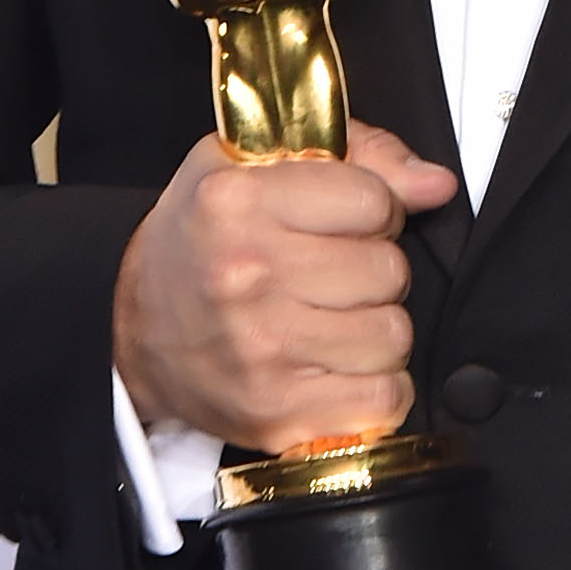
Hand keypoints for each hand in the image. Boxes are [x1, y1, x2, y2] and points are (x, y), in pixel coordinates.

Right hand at [112, 122, 455, 444]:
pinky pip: (384, 399)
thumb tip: (436, 184)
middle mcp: (246, 275)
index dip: (371, 209)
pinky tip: (335, 365)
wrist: (134, 333)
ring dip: (374, 328)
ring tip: (329, 318)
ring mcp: (262, 350)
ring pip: (393, 335)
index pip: (375, 199)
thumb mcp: (255, 165)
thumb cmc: (203, 242)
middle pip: (389, 271)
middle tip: (329, 274)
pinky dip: (373, 385)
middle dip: (372, 270)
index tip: (341, 221)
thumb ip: (360, 156)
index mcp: (237, 201)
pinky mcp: (277, 413)